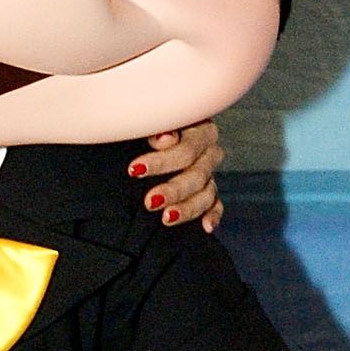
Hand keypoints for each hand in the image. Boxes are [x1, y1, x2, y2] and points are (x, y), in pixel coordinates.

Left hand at [130, 117, 223, 231]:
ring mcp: (209, 172)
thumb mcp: (148, 123)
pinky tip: (206, 227)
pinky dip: (213, 215)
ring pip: (206, 193)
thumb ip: (156, 128)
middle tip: (150, 202)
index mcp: (198, 128)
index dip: (161, 161)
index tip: (134, 170)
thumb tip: (164, 139)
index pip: (187, 148)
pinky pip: (215, 204)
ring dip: (187, 207)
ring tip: (167, 218)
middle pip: (197, 173)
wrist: (147, 139)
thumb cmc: (145, 127)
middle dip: (173, 189)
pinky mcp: (208, 191)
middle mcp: (208, 150)